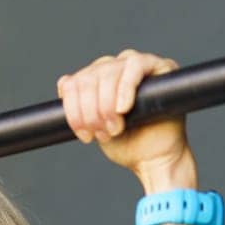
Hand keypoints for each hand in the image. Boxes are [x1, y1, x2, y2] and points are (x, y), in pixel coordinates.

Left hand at [56, 50, 189, 178]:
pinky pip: (136, 65)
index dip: (73, 108)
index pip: (75, 81)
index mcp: (98, 80)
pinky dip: (125, 87)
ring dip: (106, 104)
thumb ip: (78, 107)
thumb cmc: (125, 143)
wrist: (152, 160)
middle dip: (90, 110)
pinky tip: (123, 108)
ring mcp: (137, 65)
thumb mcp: (93, 126)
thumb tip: (64, 82)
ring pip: (108, 71)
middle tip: (101, 133)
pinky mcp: (161, 67)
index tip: (84, 134)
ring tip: (114, 128)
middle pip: (89, 76)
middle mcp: (116, 68)